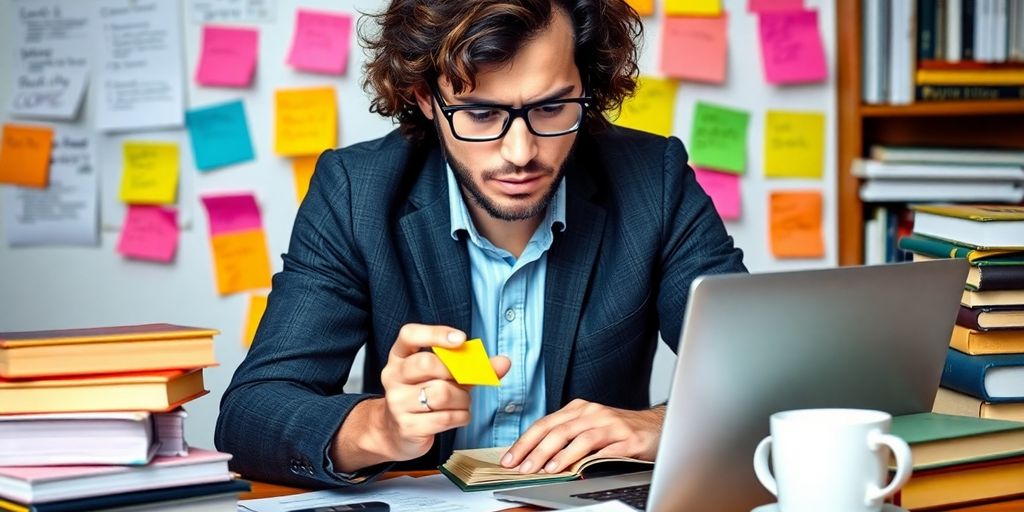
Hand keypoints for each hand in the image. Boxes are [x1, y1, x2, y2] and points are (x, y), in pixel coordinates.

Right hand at [374, 324, 510, 461]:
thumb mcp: (444, 375)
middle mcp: (393, 376)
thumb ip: (472, 366)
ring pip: (440, 393)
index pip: (410, 334)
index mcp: (399, 356)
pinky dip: (461, 416)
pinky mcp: (407, 426)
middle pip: (428, 364)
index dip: (435, 334)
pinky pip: (445, 417)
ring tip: (462, 401)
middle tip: (465, 381)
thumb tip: (504, 362)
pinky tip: (458, 415)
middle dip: (456, 373)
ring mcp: (397, 402)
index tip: (461, 339)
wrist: (395, 431)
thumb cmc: (424, 394)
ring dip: (462, 398)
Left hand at [500, 399, 664, 473]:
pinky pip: (605, 450)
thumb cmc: (618, 430)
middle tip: (521, 467)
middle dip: (535, 450)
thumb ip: (565, 435)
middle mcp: (593, 413)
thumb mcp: (589, 427)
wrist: (657, 427)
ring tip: (543, 469)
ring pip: (578, 438)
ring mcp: (611, 425)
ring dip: (558, 455)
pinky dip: (587, 460)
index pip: (545, 424)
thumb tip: (533, 454)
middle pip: (557, 430)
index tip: (510, 458)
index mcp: (579, 409)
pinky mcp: (628, 439)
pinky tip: (576, 469)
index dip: (524, 441)